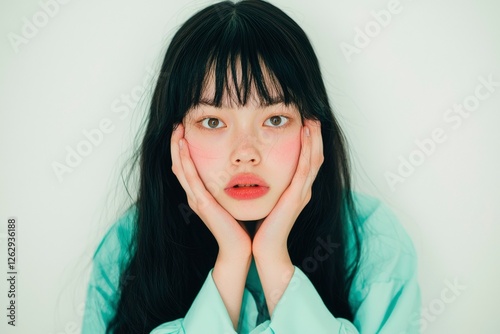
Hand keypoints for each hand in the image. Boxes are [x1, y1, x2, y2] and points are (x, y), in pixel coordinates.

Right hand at [171, 123, 251, 258]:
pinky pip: (189, 178)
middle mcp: (194, 195)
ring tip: (176, 128)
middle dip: (175, 144)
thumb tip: (238, 169)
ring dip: (176, 148)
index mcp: (200, 194)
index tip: (184, 129)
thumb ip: (229, 186)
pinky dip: (184, 161)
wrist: (240, 248)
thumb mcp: (231, 200)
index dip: (182, 149)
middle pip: (178, 164)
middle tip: (176, 123)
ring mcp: (196, 199)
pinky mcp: (202, 204)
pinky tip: (182, 146)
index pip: (186, 167)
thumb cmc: (239, 225)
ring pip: (180, 168)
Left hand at [252, 119, 323, 257]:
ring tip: (312, 120)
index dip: (309, 141)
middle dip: (315, 136)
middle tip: (313, 115)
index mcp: (296, 189)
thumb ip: (268, 185)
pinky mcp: (297, 197)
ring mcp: (302, 192)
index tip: (305, 122)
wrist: (265, 248)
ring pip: (314, 159)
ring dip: (314, 139)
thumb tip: (256, 169)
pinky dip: (307, 150)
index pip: (307, 160)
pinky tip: (306, 135)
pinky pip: (305, 169)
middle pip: (315, 156)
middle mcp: (303, 189)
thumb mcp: (267, 200)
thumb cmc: (262, 225)